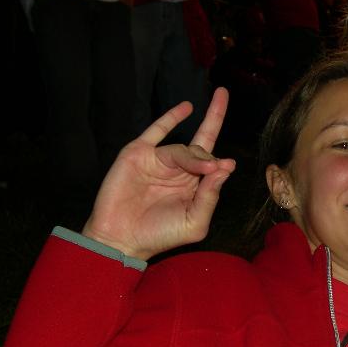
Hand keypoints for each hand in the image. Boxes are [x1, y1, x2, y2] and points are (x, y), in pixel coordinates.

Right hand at [82, 88, 235, 259]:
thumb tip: (225, 167)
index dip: (221, 163)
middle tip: (211, 167)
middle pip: (201, 149)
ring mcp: (158, 161)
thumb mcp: (195, 221)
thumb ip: (210, 196)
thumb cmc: (160, 235)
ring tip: (201, 167)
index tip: (226, 166)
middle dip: (208, 156)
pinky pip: (157, 130)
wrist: (121, 239)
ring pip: (182, 148)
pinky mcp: (139, 154)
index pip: (213, 165)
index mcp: (194, 186)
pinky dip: (172, 117)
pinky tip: (188, 107)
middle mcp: (179, 171)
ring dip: (194, 156)